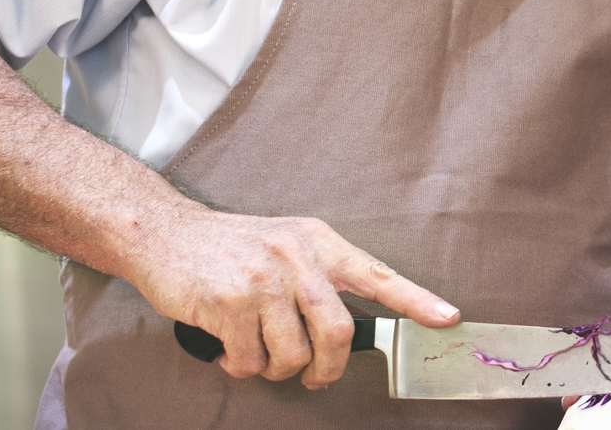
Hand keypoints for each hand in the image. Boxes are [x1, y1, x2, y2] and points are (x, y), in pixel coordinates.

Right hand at [124, 208, 459, 387]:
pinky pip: (251, 361)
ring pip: (294, 355)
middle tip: (314, 378)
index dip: (415, 300)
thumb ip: (319, 275)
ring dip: (275, 368)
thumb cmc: (229, 246)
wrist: (163, 232)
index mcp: (318, 241)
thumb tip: (349, 328)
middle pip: (339, 332)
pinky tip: (228, 347)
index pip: (377, 274)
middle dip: (328, 369)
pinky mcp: (228, 302)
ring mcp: (262, 279)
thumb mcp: (285, 241)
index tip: (448, 318)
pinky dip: (241, 366)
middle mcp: (296, 256)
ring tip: (257, 352)